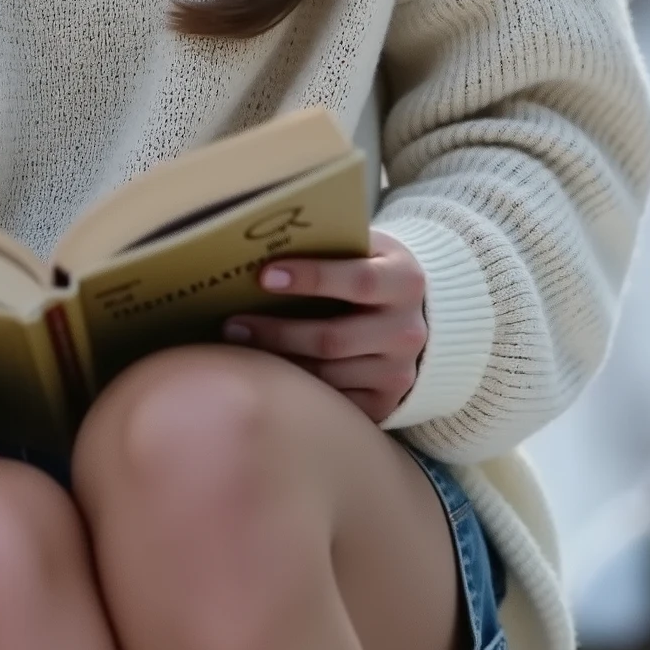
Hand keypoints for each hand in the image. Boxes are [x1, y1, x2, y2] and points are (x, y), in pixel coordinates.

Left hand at [221, 235, 427, 423]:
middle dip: (277, 333)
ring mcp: (398, 373)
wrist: (416, 315)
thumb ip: (329, 246)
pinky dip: (296, 390)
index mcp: (405, 282)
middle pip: (333, 339)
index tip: (264, 275)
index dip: (311, 278)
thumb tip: (261, 246)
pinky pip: (331, 403)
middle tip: (233, 325)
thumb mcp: (365, 249)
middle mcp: (407, 332)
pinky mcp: (384, 403)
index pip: (358, 281)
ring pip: (326, 377)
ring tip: (239, 350)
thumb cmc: (371, 271)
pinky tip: (268, 375)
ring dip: (278, 365)